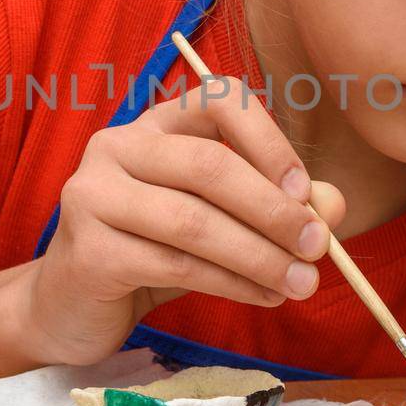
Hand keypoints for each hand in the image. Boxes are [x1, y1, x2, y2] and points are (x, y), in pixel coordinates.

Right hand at [21, 81, 346, 365]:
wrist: (72, 306)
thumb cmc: (152, 252)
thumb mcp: (219, 222)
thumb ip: (276, 206)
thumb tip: (334, 206)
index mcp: (155, 123)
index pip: (217, 100)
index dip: (268, 141)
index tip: (305, 192)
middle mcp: (117, 145)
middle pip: (209, 166)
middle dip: (274, 210)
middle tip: (319, 248)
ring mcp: (93, 194)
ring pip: (194, 221)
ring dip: (259, 255)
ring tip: (300, 283)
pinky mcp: (88, 250)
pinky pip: (175, 264)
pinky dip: (232, 283)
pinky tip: (263, 296)